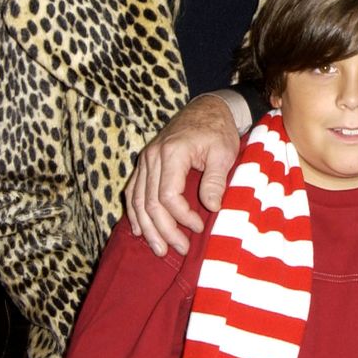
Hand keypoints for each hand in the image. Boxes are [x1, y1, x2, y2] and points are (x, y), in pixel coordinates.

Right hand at [125, 93, 240, 256]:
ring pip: (137, 200)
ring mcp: (146, 159)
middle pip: (150, 202)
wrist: (207, 108)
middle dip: (164, 230)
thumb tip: (211, 207)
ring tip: (160, 249)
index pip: (168, 195)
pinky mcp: (145, 162)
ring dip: (147, 227)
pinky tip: (139, 230)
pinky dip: (134, 212)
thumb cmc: (218, 130)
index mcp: (172, 152)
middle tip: (180, 249)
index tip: (199, 227)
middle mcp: (152, 156)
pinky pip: (133, 191)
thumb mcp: (223, 152)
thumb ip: (215, 180)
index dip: (182, 217)